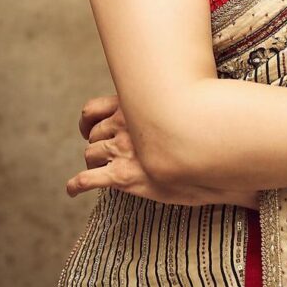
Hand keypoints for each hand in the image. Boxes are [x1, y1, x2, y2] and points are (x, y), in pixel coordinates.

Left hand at [69, 94, 260, 209]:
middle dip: (96, 141)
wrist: (210, 146)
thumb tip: (213, 98)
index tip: (94, 125)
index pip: (97, 108)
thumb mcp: (196, 107)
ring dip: (92, 159)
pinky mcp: (122, 175)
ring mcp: (122, 150)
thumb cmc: (210, 128)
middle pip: (94, 133)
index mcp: (136, 106)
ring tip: (97, 167)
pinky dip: (78, 183)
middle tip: (105, 150)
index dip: (92, 119)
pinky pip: (89, 178)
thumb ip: (190, 105)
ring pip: (91, 152)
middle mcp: (124, 125)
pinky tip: (73, 189)